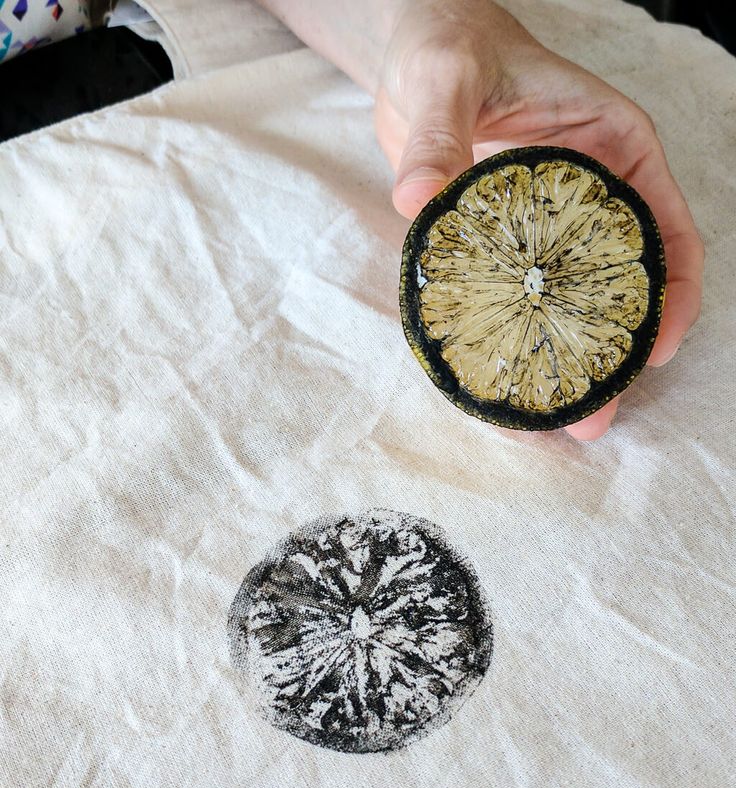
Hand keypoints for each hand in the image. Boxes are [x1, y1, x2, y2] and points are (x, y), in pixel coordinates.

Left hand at [256, 0, 703, 439]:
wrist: (416, 57)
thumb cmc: (450, 48)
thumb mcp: (447, 80)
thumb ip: (438, 134)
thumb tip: (417, 194)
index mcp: (614, 149)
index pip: (665, 227)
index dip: (674, 291)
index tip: (658, 346)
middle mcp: (593, 193)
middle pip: (624, 282)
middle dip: (618, 350)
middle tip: (598, 414)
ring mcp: (550, 226)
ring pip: (575, 301)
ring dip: (570, 359)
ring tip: (557, 420)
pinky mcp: (507, 245)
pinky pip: (523, 299)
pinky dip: (521, 339)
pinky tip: (508, 380)